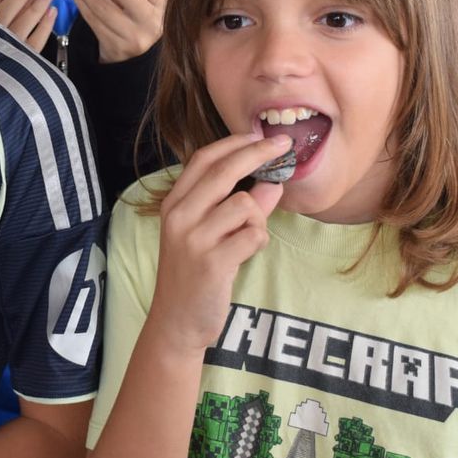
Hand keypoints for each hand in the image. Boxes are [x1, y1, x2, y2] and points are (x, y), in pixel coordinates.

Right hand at [149, 133, 290, 352]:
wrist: (177, 321)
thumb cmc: (195, 273)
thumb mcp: (209, 234)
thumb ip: (238, 206)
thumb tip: (272, 183)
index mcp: (174, 203)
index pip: (204, 159)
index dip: (235, 143)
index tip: (260, 135)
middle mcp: (179, 216)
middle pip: (225, 170)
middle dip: (258, 153)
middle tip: (283, 145)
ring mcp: (193, 238)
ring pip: (246, 205)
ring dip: (258, 219)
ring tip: (246, 238)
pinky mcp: (211, 262)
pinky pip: (253, 235)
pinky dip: (258, 242)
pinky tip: (244, 255)